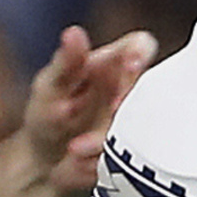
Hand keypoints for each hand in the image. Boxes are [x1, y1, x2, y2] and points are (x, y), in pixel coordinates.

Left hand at [14, 21, 153, 196]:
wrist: (44, 164)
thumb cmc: (48, 114)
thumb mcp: (50, 87)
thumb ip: (66, 63)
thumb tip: (74, 32)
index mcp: (113, 64)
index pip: (141, 46)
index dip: (142, 53)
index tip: (131, 65)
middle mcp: (132, 91)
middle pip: (152, 87)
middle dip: (133, 99)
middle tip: (112, 110)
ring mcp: (136, 123)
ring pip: (142, 125)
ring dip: (110, 137)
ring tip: (75, 148)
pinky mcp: (135, 153)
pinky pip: (131, 156)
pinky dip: (103, 159)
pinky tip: (79, 161)